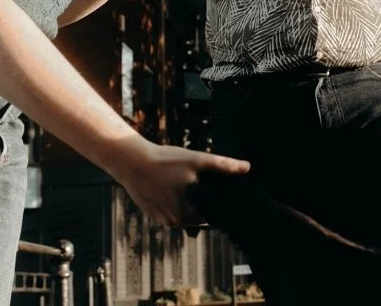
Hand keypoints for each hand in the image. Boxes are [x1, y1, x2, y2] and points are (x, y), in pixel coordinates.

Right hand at [117, 143, 250, 227]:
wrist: (132, 163)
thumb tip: (248, 168)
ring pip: (186, 216)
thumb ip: (223, 165)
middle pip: (199, 216)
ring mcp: (165, 220)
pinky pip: (172, 215)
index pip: (214, 215)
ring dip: (190, 206)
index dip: (219, 204)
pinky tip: (173, 191)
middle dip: (203, 204)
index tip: (220, 193)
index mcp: (191, 212)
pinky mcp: (155, 217)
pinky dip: (176, 206)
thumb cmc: (166, 160)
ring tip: (186, 186)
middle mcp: (178, 221)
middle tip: (198, 185)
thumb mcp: (196, 160)